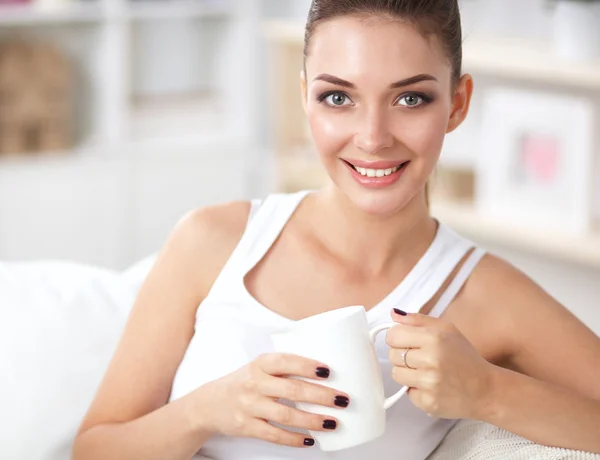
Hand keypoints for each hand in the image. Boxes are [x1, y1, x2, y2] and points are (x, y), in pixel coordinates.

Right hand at [192, 353, 348, 447]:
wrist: (209, 404)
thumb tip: (323, 373)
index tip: (329, 371)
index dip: (308, 366)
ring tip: (332, 422)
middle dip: (321, 396)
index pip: (286, 361)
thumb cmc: (243, 383)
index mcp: (259, 364)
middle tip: (342, 399)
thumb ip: (283, 369)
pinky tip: (310, 439)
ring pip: (286, 415)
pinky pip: (274, 435)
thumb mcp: (258, 368)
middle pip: (292, 390)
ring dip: (312, 420)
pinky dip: (294, 439)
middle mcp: (254, 383)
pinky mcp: (246, 427)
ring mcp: (249, 406)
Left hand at [386, 309, 494, 419]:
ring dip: (407, 373)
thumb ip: (417, 320)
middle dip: (402, 356)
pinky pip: (407, 392)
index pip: (393, 335)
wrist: (486, 390)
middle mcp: (430, 360)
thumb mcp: (446, 330)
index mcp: (434, 338)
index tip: (406, 341)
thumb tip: (393, 314)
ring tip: (426, 372)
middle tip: (421, 358)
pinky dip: (416, 390)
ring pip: (396, 374)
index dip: (397, 338)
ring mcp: (429, 383)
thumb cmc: (465, 358)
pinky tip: (432, 386)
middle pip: (393, 355)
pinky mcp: (427, 402)